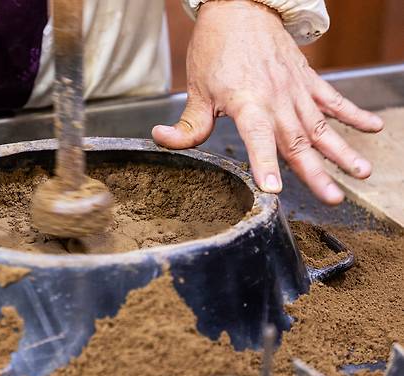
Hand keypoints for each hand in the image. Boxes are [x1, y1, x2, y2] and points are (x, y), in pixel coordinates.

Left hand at [152, 0, 383, 204]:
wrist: (240, 8)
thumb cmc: (215, 49)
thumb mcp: (196, 90)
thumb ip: (187, 124)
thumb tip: (161, 141)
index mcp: (247, 103)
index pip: (257, 138)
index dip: (265, 163)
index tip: (273, 188)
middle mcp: (276, 99)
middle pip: (298, 141)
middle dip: (317, 172)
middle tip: (333, 198)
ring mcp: (295, 90)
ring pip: (321, 125)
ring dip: (343, 150)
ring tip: (361, 172)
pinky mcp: (306, 79)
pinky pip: (332, 99)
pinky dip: (352, 114)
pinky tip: (373, 128)